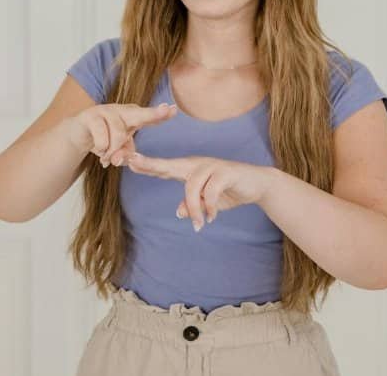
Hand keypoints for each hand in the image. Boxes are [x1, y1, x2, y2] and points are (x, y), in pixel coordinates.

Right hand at [65, 103, 178, 167]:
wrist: (78, 134)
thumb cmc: (104, 140)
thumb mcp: (118, 149)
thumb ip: (125, 154)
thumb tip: (119, 159)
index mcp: (132, 117)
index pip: (149, 116)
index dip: (161, 114)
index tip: (174, 110)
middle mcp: (121, 111)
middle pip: (139, 113)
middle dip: (153, 113)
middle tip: (166, 109)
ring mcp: (106, 111)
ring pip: (118, 133)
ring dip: (113, 150)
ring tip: (106, 157)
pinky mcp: (90, 116)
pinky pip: (102, 137)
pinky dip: (101, 148)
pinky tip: (98, 151)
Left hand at [125, 154, 274, 231]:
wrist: (258, 184)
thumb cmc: (229, 191)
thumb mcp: (208, 203)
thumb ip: (193, 206)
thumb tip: (179, 212)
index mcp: (190, 170)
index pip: (165, 168)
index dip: (147, 166)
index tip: (128, 163)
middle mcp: (198, 165)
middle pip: (170, 164)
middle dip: (151, 163)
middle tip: (132, 162)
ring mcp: (212, 166)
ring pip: (192, 186)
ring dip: (194, 208)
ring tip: (200, 225)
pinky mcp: (226, 172)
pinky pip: (211, 191)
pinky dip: (209, 207)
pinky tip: (212, 217)